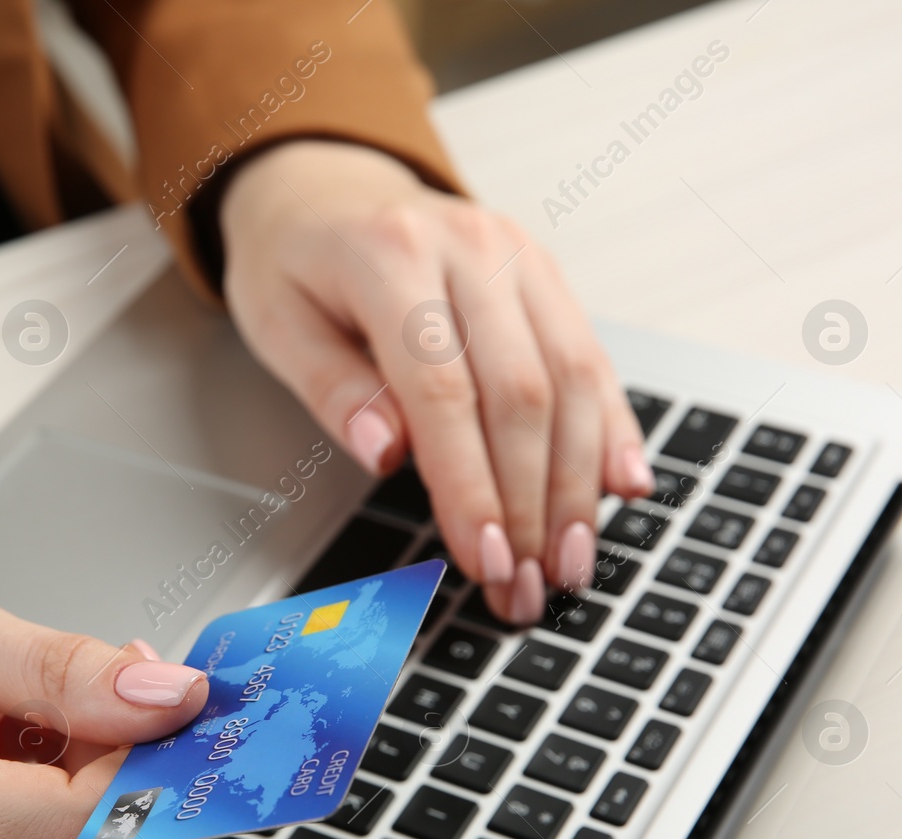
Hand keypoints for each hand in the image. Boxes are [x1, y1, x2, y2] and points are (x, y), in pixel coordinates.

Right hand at [0, 562, 207, 838]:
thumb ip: (62, 670)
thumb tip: (172, 702)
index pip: (78, 832)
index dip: (156, 772)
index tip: (185, 706)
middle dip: (137, 773)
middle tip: (116, 686)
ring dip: (101, 788)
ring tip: (38, 713)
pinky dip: (66, 807)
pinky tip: (19, 751)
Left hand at [219, 140, 653, 622]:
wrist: (325, 190)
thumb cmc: (296, 263)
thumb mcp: (279, 324)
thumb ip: (335, 390)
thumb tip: (388, 453)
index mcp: (390, 255)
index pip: (442, 389)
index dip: (469, 483)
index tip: (482, 558)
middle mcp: (469, 246)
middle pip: (521, 392)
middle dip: (529, 504)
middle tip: (528, 585)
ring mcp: (518, 256)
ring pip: (571, 380)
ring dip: (577, 484)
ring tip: (570, 561)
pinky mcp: (546, 275)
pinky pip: (591, 356)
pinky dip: (612, 428)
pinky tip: (623, 486)